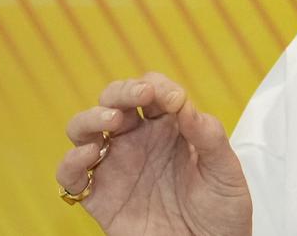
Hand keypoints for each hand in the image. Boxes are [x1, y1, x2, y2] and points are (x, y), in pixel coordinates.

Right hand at [56, 72, 251, 235]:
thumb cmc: (222, 208)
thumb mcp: (225, 169)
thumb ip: (208, 135)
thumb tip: (183, 104)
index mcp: (170, 127)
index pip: (153, 90)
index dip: (158, 87)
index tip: (173, 100)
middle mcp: (139, 141)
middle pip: (114, 100)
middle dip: (122, 91)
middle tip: (139, 96)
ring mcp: (117, 166)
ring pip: (85, 129)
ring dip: (91, 117)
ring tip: (112, 120)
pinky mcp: (100, 197)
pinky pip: (71, 175)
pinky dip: (70, 161)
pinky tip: (90, 154)